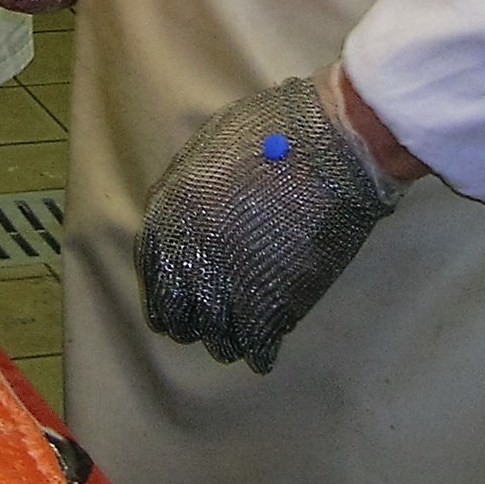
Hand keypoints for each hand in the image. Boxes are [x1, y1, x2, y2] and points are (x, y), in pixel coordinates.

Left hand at [136, 64, 404, 373]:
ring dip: (225, 339)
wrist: (332, 146)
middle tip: (203, 325)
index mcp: (171, 213)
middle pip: (175, 313)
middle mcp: (190, 255)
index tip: (175, 299)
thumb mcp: (211, 146)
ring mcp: (230, 285)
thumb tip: (189, 214)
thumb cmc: (278, 129)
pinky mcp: (272, 306)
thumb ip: (191, 187)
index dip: (164, 289)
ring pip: (214, 338)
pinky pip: (255, 347)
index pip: (152, 270)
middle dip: (188, 320)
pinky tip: (265, 354)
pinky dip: (259, 353)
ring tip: (237, 339)